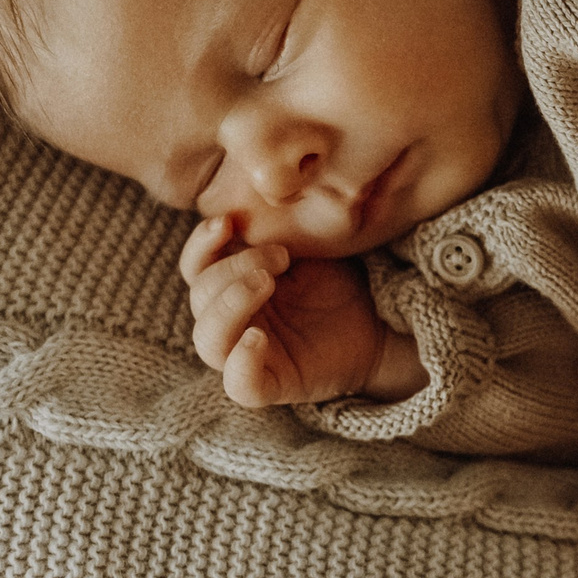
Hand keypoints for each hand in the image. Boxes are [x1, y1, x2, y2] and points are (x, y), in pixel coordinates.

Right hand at [181, 218, 389, 406]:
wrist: (382, 319)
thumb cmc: (339, 280)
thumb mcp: (308, 244)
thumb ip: (275, 227)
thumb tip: (257, 192)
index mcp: (233, 286)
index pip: (195, 269)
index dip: (200, 246)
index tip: (226, 222)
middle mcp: (233, 320)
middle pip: (200, 298)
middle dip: (233, 268)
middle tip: (280, 255)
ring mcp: (249, 354)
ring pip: (208, 341)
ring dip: (229, 306)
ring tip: (268, 282)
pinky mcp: (271, 385)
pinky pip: (239, 385)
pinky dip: (241, 364)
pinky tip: (257, 338)